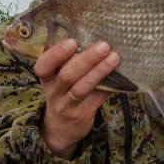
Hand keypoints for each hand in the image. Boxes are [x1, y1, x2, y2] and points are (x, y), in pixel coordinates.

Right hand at [34, 39, 119, 157]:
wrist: (60, 128)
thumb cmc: (63, 93)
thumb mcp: (56, 79)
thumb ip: (67, 62)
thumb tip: (93, 34)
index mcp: (47, 78)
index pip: (43, 65)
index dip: (56, 54)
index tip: (72, 41)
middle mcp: (54, 92)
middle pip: (67, 75)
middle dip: (86, 59)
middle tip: (104, 45)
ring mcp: (67, 105)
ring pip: (82, 88)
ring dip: (99, 72)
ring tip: (114, 58)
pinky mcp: (82, 115)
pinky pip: (96, 99)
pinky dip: (108, 87)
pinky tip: (120, 77)